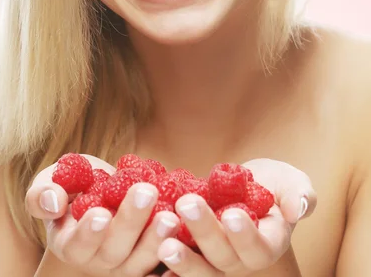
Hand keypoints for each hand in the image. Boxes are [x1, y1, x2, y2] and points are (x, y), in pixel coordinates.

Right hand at [25, 154, 179, 275]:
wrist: (100, 195)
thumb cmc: (72, 187)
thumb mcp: (50, 182)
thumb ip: (43, 193)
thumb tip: (53, 202)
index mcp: (70, 244)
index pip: (78, 245)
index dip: (89, 232)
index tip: (100, 213)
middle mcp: (99, 261)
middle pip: (115, 251)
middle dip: (131, 222)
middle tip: (146, 191)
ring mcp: (127, 266)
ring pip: (142, 262)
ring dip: (157, 239)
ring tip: (171, 214)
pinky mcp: (151, 262)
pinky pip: (164, 263)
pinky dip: (178, 251)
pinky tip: (189, 234)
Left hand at [150, 159, 316, 276]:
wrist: (245, 189)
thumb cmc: (271, 185)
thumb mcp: (290, 181)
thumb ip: (299, 193)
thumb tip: (298, 207)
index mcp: (269, 243)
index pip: (259, 247)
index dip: (245, 234)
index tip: (232, 214)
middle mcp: (242, 261)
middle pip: (224, 258)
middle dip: (206, 232)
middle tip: (187, 205)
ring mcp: (216, 265)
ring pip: (201, 272)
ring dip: (183, 260)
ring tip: (165, 242)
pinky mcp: (194, 259)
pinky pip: (181, 271)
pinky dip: (167, 271)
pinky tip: (151, 263)